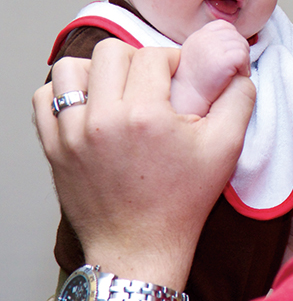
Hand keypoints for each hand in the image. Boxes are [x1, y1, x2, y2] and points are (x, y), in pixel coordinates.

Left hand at [33, 39, 254, 291]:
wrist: (140, 247)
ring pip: (70, 69)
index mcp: (145, 115)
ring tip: (115, 90)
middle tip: (149, 83)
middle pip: (111, 53)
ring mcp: (71, 134)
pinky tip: (89, 106)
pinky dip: (64, 94)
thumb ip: (239, 99)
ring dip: (95, 71)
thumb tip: (238, 70)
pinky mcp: (53, 148)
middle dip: (136, 60)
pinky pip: (45, 99)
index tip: (178, 79)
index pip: (152, 55)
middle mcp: (102, 119)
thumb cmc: (183, 202)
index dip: (172, 61)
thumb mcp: (226, 149)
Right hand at [171, 20, 250, 115]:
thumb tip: (239, 38)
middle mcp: (205, 37)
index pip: (226, 27)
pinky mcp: (223, 59)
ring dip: (244, 61)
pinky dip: (245, 67)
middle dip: (240, 51)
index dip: (232, 41)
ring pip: (242, 46)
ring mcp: (213, 47)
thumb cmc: (197, 80)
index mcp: (200, 34)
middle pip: (236, 36)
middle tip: (235, 68)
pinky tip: (237, 76)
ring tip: (235, 73)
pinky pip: (243, 56)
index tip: (228, 57)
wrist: (189, 97)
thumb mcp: (200, 52)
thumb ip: (214, 42)